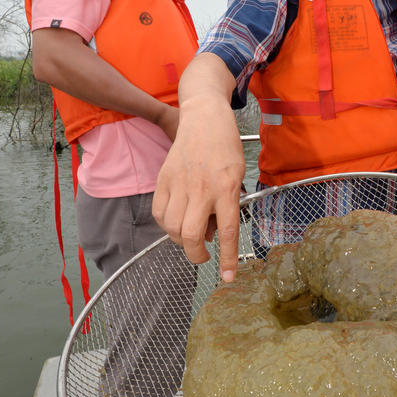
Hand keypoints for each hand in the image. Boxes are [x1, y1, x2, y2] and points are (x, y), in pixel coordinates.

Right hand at [153, 95, 244, 281]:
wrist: (204, 118)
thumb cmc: (225, 148)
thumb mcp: (236, 176)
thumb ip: (226, 205)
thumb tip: (210, 234)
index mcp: (226, 189)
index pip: (228, 231)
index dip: (228, 258)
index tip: (229, 277)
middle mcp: (202, 189)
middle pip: (191, 235)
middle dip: (196, 255)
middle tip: (202, 255)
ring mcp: (180, 184)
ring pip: (172, 228)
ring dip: (181, 239)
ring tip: (191, 232)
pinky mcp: (164, 180)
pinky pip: (159, 213)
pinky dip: (166, 224)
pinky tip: (176, 220)